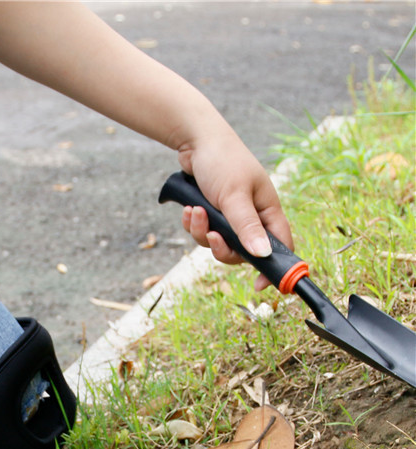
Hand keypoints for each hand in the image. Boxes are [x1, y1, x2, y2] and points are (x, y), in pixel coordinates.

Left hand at [176, 131, 292, 291]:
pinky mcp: (212, 214)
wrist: (195, 142)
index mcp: (267, 211)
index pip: (279, 246)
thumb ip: (247, 227)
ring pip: (217, 244)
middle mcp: (252, 216)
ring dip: (203, 232)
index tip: (259, 287)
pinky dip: (193, 224)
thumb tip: (262, 255)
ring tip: (195, 211)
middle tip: (213, 236)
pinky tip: (188, 209)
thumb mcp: (235, 196)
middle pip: (242, 253)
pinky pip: (202, 233)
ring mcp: (230, 217)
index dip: (273, 268)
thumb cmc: (223, 161)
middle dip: (222, 248)